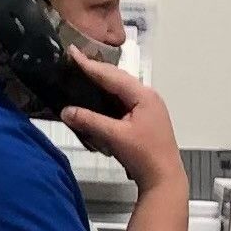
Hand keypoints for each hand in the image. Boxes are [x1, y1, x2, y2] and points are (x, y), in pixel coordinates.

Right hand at [60, 50, 183, 197]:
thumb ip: (90, 121)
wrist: (164, 177)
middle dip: (96, 70)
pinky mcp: (144, 118)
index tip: (72, 52)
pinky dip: (108, 97)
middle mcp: (147, 96)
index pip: (111, 76)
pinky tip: (97, 97)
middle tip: (75, 60)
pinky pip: (123, 100)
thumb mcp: (115, 137)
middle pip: (117, 78)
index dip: (90, 65)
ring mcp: (147, 107)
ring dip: (102, 82)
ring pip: (120, 89)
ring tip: (82, 74)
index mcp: (143, 95)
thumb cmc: (144, 155)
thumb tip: (66, 111)